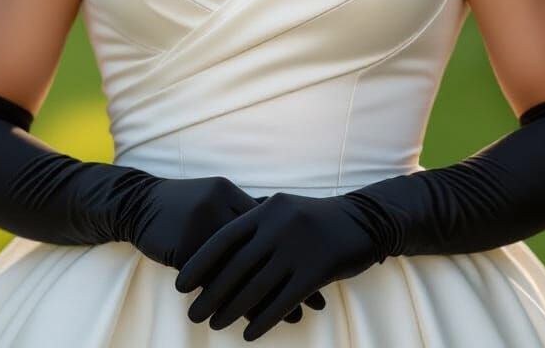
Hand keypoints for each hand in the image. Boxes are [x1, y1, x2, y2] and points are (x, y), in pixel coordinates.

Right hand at [128, 179, 324, 326]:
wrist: (136, 204)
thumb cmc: (180, 206)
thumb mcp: (212, 201)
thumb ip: (239, 215)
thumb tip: (275, 233)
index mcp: (229, 193)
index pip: (269, 225)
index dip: (295, 249)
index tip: (321, 268)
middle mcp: (219, 205)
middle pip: (263, 248)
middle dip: (292, 275)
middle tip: (317, 301)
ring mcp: (200, 225)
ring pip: (243, 269)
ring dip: (269, 297)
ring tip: (295, 319)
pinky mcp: (183, 246)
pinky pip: (215, 281)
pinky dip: (236, 303)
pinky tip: (252, 322)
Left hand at [174, 191, 382, 341]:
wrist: (363, 220)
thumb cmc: (316, 218)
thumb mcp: (284, 209)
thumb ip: (257, 221)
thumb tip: (221, 243)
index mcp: (267, 209)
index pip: (224, 238)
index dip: (200, 263)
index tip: (181, 284)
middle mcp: (279, 225)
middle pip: (236, 266)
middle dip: (211, 292)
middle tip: (192, 313)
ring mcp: (298, 247)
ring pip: (257, 286)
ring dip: (232, 309)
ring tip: (214, 325)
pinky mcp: (317, 269)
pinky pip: (283, 300)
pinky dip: (263, 320)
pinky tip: (248, 335)